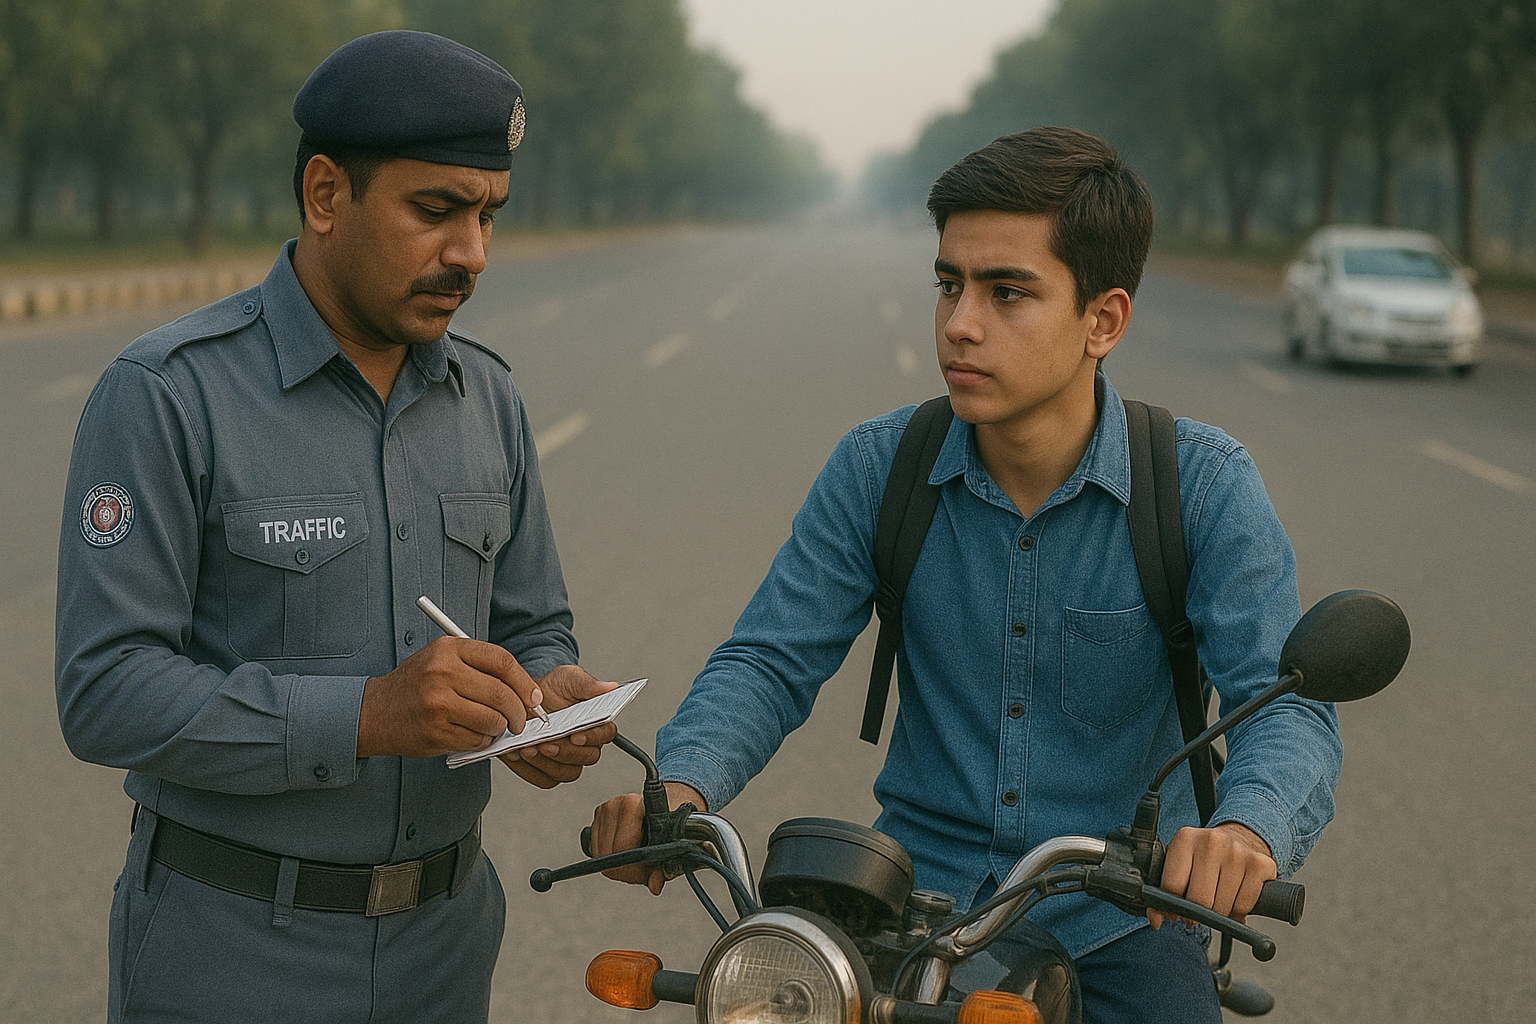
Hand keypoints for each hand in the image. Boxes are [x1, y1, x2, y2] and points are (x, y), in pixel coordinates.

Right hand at [357, 637, 543, 757]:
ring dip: (500, 729)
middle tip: (521, 721)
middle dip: (519, 712)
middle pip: (501, 694)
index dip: (524, 681)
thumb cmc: (415, 685)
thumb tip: (526, 689)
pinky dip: (482, 741)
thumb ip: (480, 666)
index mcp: (448, 650)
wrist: (373, 712)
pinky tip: (472, 735)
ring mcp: (438, 704)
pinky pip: (476, 740)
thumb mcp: (442, 659)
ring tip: (492, 727)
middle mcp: (442, 673)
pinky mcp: (435, 731)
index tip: (534, 697)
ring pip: (492, 720)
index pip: (501, 661)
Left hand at [497, 664, 618, 787]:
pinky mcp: (548, 771)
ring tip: (528, 748)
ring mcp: (568, 760)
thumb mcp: (569, 678)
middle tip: (546, 743)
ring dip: (547, 763)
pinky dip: (530, 770)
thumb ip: (588, 684)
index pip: (606, 733)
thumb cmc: (553, 688)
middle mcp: (586, 745)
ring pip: (566, 772)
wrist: (526, 699)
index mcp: (596, 722)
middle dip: (566, 752)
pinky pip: (543, 779)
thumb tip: (610, 687)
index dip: (593, 737)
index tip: (576, 735)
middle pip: (587, 757)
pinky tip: (519, 755)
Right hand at [590, 782, 706, 894]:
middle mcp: (614, 805)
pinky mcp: (598, 817)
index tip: (646, 873)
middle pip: (608, 856)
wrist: (666, 802)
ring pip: (600, 855)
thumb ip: (663, 867)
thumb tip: (655, 886)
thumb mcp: (671, 843)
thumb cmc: (670, 822)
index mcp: (632, 805)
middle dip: (626, 870)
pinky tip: (625, 852)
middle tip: (642, 871)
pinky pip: (596, 849)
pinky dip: (609, 857)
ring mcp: (603, 810)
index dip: (633, 869)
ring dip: (617, 865)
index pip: (621, 848)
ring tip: (636, 861)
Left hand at [1150, 822, 1276, 929]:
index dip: (1172, 906)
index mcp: (1185, 838)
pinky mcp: (1260, 864)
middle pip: (1197, 900)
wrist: (1241, 838)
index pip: (1171, 886)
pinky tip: (1235, 897)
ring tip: (1217, 899)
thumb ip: (1162, 894)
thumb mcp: (1180, 867)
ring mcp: (1237, 852)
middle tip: (1199, 909)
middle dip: (1197, 913)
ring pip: (1221, 907)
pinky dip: (1238, 912)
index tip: (1176, 910)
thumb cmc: (1205, 858)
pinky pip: (1243, 906)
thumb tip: (1155, 921)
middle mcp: (1211, 841)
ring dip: (1218, 914)